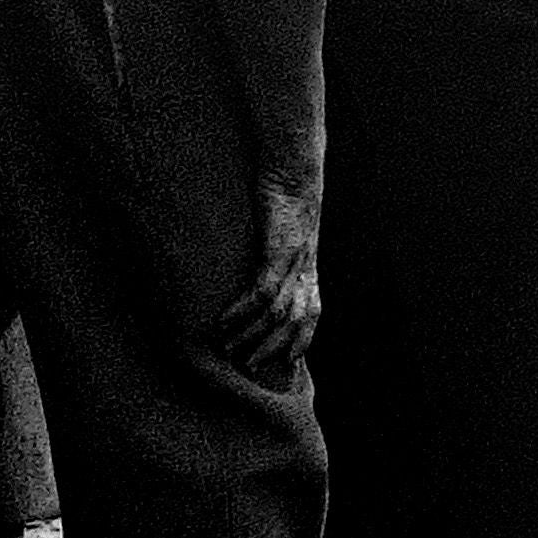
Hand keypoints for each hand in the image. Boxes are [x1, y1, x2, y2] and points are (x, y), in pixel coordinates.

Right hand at [222, 178, 323, 375]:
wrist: (294, 170)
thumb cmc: (285, 197)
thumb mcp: (285, 230)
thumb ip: (278, 250)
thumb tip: (263, 261)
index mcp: (310, 266)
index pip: (313, 312)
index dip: (303, 337)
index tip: (291, 361)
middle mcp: (306, 269)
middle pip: (296, 321)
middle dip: (274, 347)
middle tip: (251, 367)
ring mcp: (295, 262)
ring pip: (277, 312)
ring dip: (251, 335)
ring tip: (228, 350)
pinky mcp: (279, 251)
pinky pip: (262, 291)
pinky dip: (241, 311)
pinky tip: (224, 323)